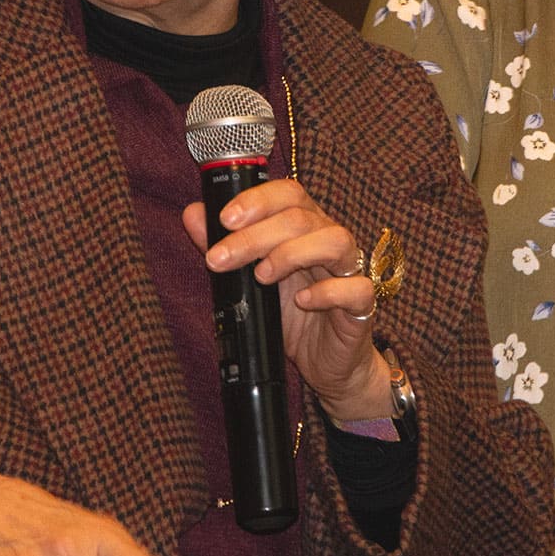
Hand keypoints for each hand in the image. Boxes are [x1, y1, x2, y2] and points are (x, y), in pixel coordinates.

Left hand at [182, 181, 388, 421]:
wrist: (325, 361)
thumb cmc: (291, 314)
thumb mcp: (249, 281)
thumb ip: (225, 246)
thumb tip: (192, 213)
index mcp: (305, 227)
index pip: (288, 194)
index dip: (258, 200)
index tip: (225, 219)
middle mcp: (329, 240)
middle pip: (301, 218)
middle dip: (255, 236)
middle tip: (220, 259)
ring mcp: (349, 271)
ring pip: (335, 241)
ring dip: (292, 254)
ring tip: (261, 276)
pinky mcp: (362, 305)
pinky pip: (356, 288)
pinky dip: (329, 292)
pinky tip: (302, 301)